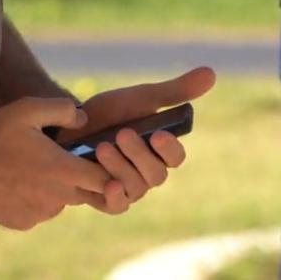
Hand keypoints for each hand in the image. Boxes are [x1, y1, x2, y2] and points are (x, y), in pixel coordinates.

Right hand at [0, 97, 110, 229]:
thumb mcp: (27, 110)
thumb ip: (63, 109)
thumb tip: (83, 118)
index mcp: (64, 171)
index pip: (107, 179)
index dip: (106, 169)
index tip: (94, 158)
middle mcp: (57, 198)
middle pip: (85, 192)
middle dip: (77, 177)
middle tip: (53, 158)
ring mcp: (39, 214)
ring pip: (60, 202)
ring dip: (53, 188)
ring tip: (27, 168)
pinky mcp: (22, 223)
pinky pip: (38, 212)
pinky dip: (32, 199)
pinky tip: (13, 182)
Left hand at [57, 67, 215, 213]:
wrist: (69, 126)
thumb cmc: (110, 113)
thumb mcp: (140, 98)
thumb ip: (174, 91)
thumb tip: (211, 73)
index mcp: (161, 151)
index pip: (176, 157)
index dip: (169, 149)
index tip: (157, 134)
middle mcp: (148, 173)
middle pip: (156, 174)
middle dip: (139, 155)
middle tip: (122, 134)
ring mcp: (128, 188)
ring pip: (136, 188)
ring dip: (121, 168)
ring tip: (101, 146)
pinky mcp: (105, 199)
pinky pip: (116, 207)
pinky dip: (115, 199)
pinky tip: (109, 186)